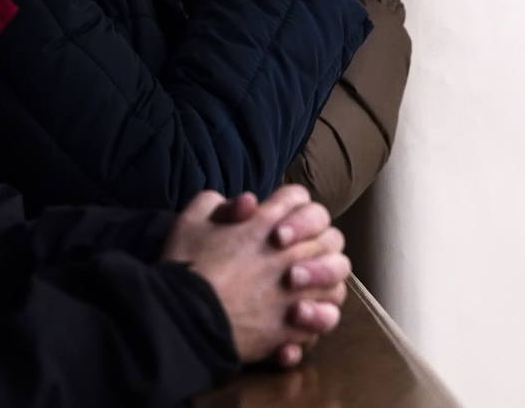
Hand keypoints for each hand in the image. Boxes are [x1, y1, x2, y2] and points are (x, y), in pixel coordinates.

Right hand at [163, 186, 349, 364]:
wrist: (187, 314)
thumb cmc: (188, 263)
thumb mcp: (192, 218)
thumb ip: (219, 202)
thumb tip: (248, 202)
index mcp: (267, 223)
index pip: (300, 198)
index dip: (292, 205)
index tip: (275, 221)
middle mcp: (292, 254)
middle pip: (332, 238)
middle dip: (318, 241)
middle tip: (291, 253)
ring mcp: (298, 291)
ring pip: (338, 282)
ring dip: (324, 282)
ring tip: (301, 288)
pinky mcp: (296, 325)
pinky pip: (325, 320)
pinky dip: (316, 320)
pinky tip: (297, 317)